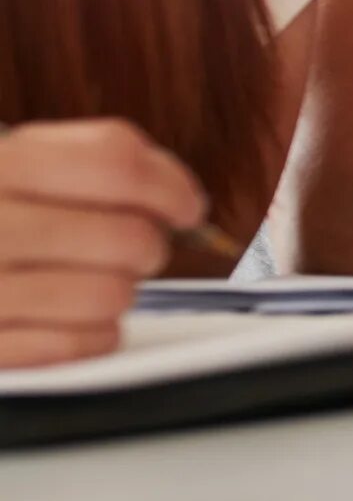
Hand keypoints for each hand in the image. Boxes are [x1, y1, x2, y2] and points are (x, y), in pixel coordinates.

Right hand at [0, 120, 206, 367]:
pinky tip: (73, 318)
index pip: (115, 162)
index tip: (187, 205)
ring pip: (111, 295)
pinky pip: (78, 345)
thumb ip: (92, 155)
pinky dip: (93, 334)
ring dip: (120, 292)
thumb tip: (176, 192)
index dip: (171, 186)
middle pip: (126, 236)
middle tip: (132, 247)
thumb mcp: (12, 160)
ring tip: (92, 280)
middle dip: (147, 245)